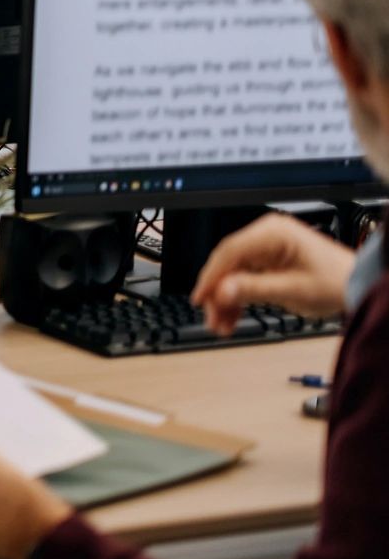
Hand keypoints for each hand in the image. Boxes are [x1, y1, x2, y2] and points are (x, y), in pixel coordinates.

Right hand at [192, 213, 354, 334]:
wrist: (358, 285)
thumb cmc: (336, 281)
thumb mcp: (293, 289)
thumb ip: (254, 289)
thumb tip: (221, 291)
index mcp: (273, 233)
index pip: (230, 252)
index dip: (211, 276)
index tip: (200, 298)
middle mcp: (266, 236)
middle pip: (228, 264)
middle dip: (218, 293)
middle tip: (212, 319)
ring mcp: (266, 248)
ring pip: (233, 274)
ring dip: (226, 300)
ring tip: (222, 325)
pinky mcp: (268, 261)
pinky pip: (244, 278)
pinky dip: (238, 298)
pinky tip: (232, 317)